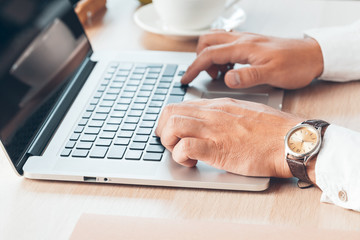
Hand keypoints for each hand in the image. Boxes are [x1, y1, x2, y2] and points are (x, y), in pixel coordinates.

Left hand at [155, 98, 304, 177]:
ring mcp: (214, 131)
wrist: (292, 140)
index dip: (171, 120)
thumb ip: (226, 115)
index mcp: (218, 105)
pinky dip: (181, 156)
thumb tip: (212, 121)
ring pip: (172, 126)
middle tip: (174, 143)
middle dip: (164, 130)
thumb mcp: (246, 112)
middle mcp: (212, 114)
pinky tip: (192, 162)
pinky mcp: (218, 150)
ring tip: (182, 153)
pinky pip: (185, 148)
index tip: (176, 133)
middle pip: (169, 112)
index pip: (180, 105)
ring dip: (169, 142)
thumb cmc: (274, 130)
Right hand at [181, 31, 323, 88]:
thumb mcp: (272, 74)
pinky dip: (221, 55)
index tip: (186, 79)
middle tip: (206, 75)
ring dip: (210, 56)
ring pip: (216, 41)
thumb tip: (227, 78)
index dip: (194, 67)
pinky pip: (228, 44)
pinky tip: (230, 68)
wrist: (313, 55)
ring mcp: (247, 40)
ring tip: (219, 73)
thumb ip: (248, 75)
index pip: (209, 54)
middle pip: (207, 41)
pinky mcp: (251, 44)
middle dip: (200, 58)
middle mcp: (243, 40)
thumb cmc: (296, 64)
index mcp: (244, 47)